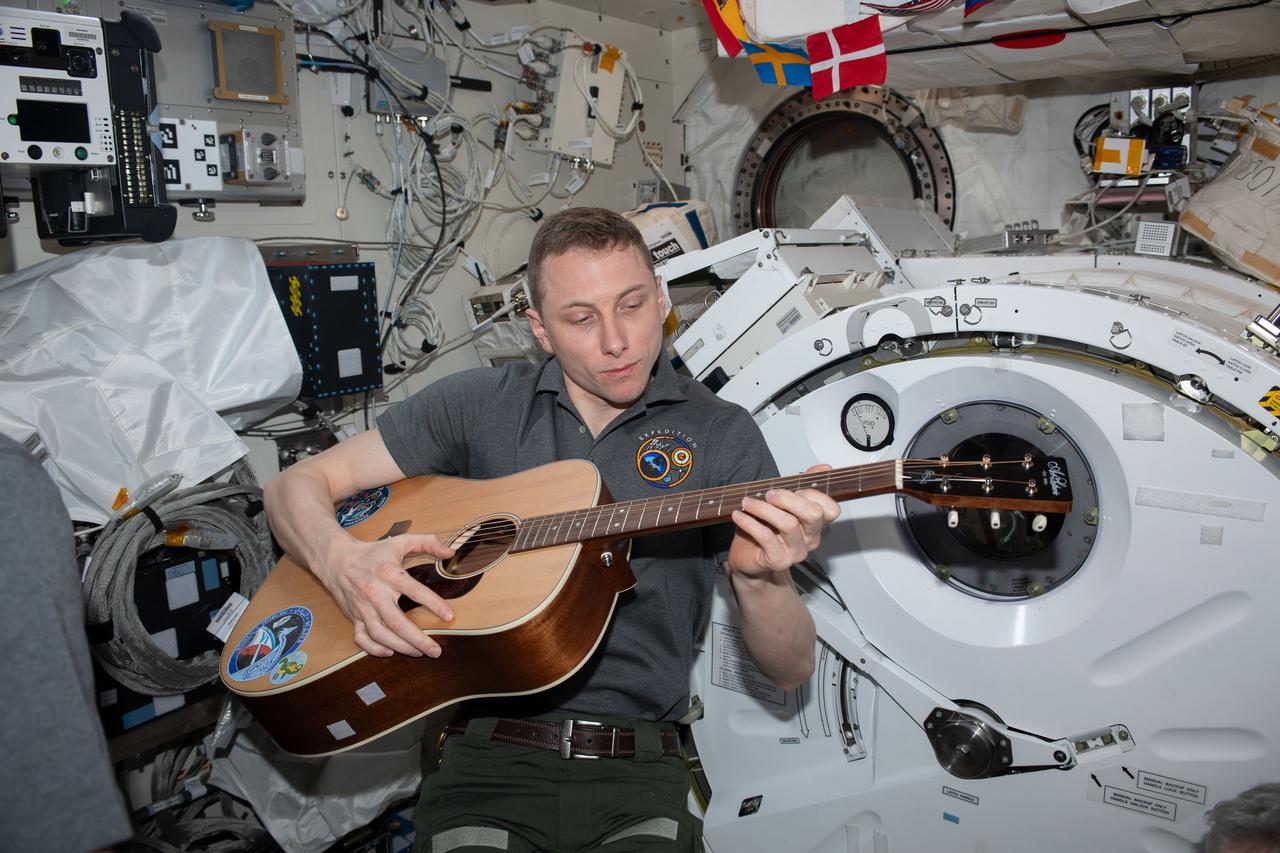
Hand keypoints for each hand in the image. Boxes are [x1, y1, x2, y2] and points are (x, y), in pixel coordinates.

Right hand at [313, 534, 455, 657]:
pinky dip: (375, 649)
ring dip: (401, 647)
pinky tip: (390, 651)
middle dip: (418, 639)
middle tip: (436, 651)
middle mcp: (374, 592)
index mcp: (388, 573)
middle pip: (396, 622)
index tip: (449, 615)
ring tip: (419, 653)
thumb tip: (450, 552)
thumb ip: (427, 542)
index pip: (414, 590)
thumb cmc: (372, 552)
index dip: (433, 604)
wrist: (335, 559)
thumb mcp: (400, 541)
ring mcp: (362, 607)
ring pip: (380, 634)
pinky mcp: (353, 617)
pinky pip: (362, 638)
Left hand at [727, 464, 840, 579]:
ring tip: (747, 502)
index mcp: (814, 524)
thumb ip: (802, 485)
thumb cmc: (765, 530)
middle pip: (813, 514)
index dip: (815, 494)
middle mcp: (809, 538)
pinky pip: (766, 537)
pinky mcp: (778, 561)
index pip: (831, 509)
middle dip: (788, 498)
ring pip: (788, 524)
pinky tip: (739, 515)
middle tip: (768, 494)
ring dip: (764, 508)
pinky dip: (749, 522)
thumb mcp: (782, 504)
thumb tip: (824, 468)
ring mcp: (796, 551)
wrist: (748, 559)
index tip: (796, 485)